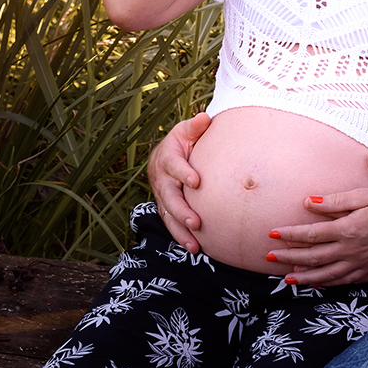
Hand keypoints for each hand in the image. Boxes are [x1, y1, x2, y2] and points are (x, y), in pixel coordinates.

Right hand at [147, 113, 210, 252]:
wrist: (166, 155)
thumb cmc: (183, 142)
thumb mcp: (187, 131)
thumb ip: (196, 127)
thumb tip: (205, 118)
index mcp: (167, 158)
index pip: (174, 165)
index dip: (183, 173)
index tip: (196, 181)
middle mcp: (162, 179)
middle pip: (169, 197)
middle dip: (181, 210)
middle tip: (196, 222)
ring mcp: (162, 195)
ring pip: (168, 215)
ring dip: (180, 231)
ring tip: (194, 245)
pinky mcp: (166, 208)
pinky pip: (171, 224)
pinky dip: (181, 237)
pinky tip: (195, 249)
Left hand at [267, 152, 367, 285]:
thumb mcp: (365, 195)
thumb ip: (336, 201)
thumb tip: (309, 202)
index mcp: (348, 229)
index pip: (311, 234)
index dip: (290, 235)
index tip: (272, 233)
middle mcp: (351, 250)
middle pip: (313, 257)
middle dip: (288, 258)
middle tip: (268, 258)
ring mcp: (361, 262)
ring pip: (327, 274)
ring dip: (305, 277)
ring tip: (287, 280)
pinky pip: (345, 280)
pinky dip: (328, 283)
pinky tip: (318, 284)